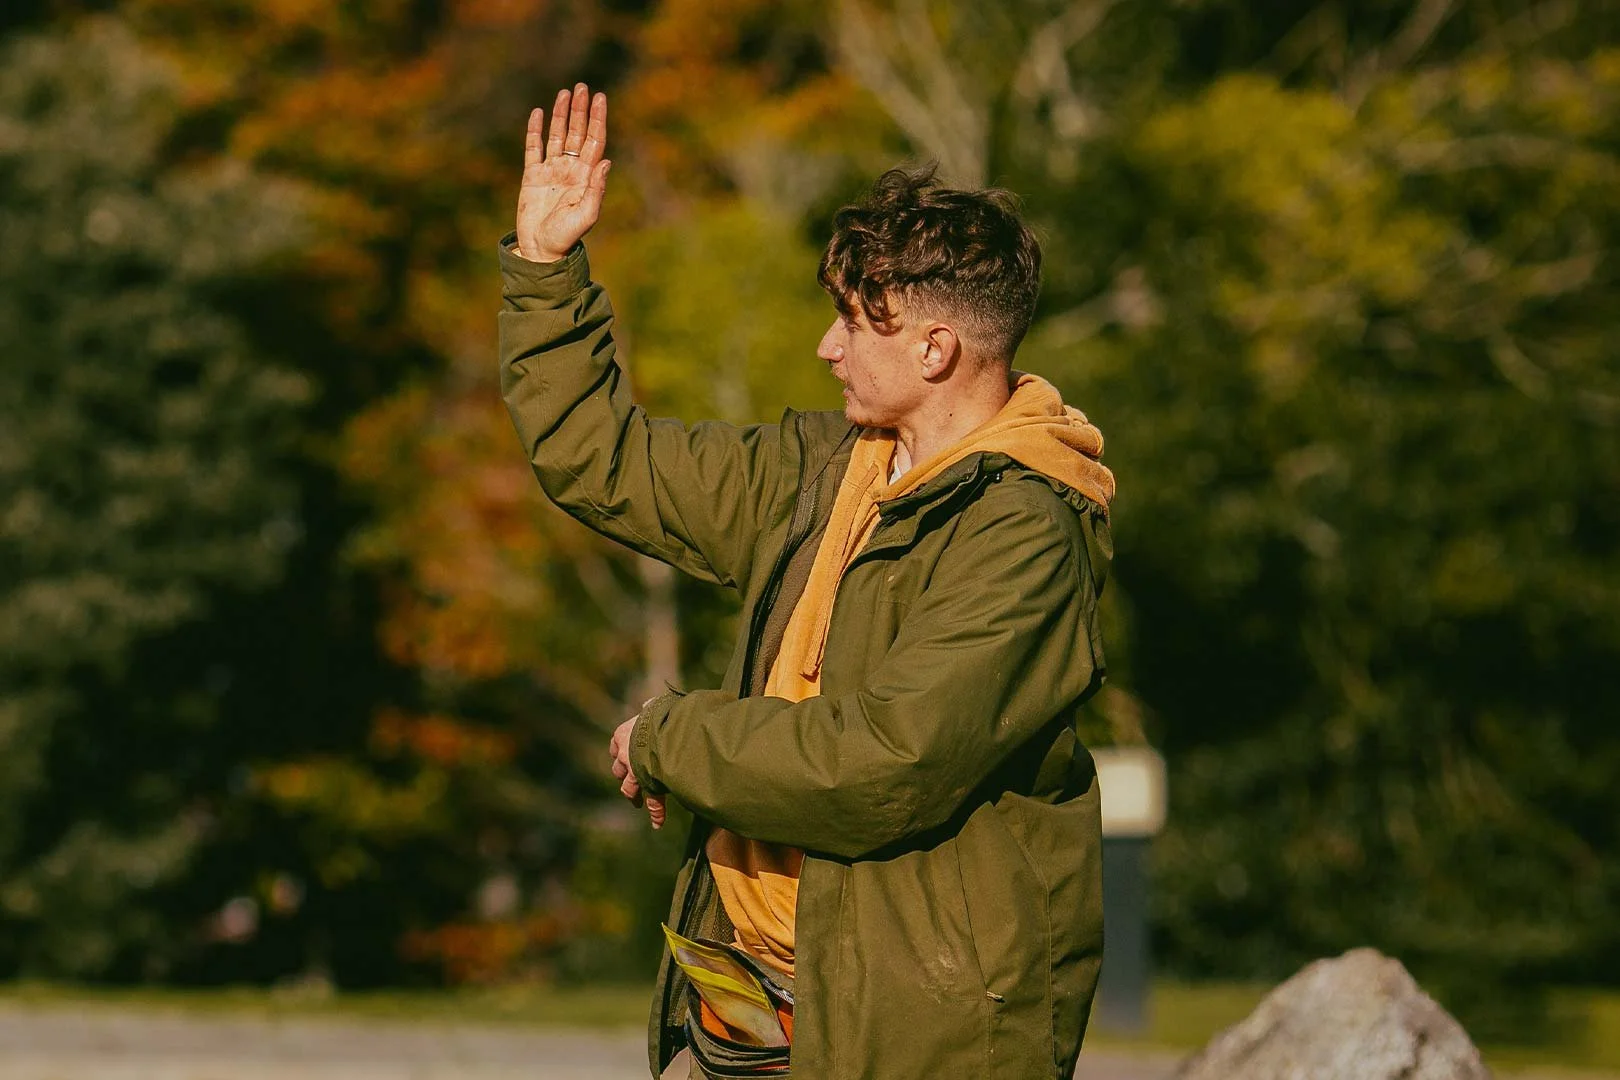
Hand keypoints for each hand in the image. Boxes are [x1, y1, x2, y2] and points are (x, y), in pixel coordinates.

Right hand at [516, 83, 610, 262]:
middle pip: (578, 133)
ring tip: (565, 93)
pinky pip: (533, 147)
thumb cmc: (566, 236)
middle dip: (581, 110)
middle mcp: (571, 169)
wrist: (541, 249)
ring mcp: (551, 170)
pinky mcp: (532, 175)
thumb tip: (606, 161)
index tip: (600, 98)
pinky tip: (537, 113)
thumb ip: (597, 188)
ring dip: (562, 115)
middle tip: (583, 87)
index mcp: (586, 176)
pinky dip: (535, 130)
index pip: (595, 141)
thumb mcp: (586, 214)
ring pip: (557, 135)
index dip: (598, 119)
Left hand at [609, 715, 665, 828]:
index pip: (616, 745)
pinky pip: (653, 801)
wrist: (665, 732)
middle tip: (628, 783)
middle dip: (624, 776)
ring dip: (634, 795)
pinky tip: (658, 823)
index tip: (622, 757)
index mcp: (624, 734)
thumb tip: (647, 705)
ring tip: (636, 803)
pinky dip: (656, 812)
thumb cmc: (663, 715)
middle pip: (619, 770)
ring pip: (630, 788)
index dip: (619, 752)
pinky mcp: (649, 785)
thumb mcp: (654, 706)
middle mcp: (625, 755)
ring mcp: (636, 772)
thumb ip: (649, 708)